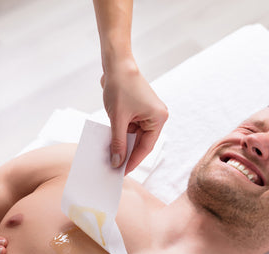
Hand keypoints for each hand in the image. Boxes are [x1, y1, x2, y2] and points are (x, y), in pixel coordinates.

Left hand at [101, 59, 167, 173]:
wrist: (116, 65)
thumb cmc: (120, 87)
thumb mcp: (118, 119)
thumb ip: (118, 142)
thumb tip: (117, 162)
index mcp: (158, 118)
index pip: (146, 147)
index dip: (133, 161)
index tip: (122, 172)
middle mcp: (156, 116)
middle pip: (140, 143)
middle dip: (127, 154)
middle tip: (114, 168)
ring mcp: (147, 113)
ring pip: (134, 136)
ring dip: (122, 144)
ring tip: (110, 157)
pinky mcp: (138, 110)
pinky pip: (130, 128)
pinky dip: (120, 135)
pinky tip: (110, 143)